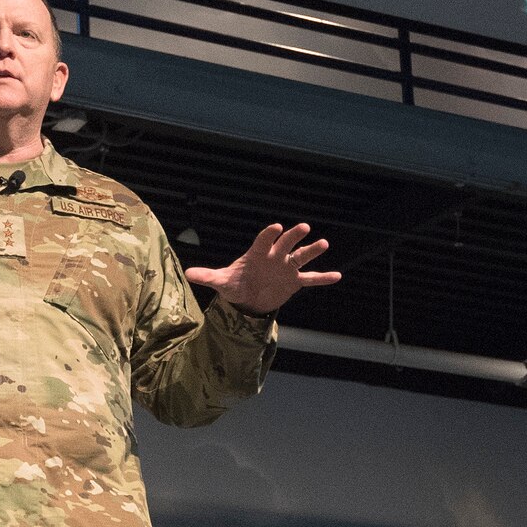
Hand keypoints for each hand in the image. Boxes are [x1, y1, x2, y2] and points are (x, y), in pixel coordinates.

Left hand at [185, 222, 340, 314]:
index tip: (275, 226)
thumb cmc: (236, 284)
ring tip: (323, 243)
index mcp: (257, 254)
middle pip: (285, 244)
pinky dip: (323, 278)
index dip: (269, 234)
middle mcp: (274, 257)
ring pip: (301, 257)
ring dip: (311, 251)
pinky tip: (337, 275)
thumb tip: (188, 274)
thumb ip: (209, 276)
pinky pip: (311, 279)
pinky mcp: (294, 282)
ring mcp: (286, 268)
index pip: (263, 240)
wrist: (248, 299)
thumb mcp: (222, 282)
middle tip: (303, 227)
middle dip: (293, 236)